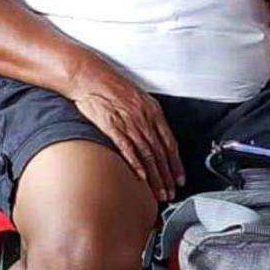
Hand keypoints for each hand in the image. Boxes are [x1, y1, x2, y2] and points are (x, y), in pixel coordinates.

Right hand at [66, 61, 184, 201]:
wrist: (90, 77)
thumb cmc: (111, 87)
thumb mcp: (137, 98)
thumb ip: (147, 117)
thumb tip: (155, 134)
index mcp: (153, 111)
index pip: (170, 142)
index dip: (176, 163)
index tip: (179, 178)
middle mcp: (144, 118)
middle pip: (161, 153)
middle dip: (167, 176)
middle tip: (171, 192)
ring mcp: (130, 123)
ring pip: (148, 154)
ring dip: (155, 176)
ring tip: (159, 192)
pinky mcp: (113, 127)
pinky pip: (128, 149)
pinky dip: (136, 164)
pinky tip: (141, 177)